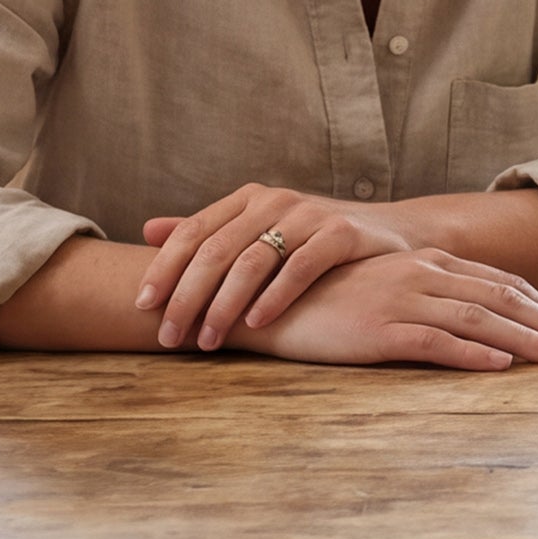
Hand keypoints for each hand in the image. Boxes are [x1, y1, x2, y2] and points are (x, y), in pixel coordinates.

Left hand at [136, 183, 413, 349]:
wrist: (395, 234)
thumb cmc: (320, 241)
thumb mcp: (263, 230)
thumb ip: (210, 231)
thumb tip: (148, 230)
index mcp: (248, 199)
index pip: (193, 232)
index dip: (164, 268)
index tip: (143, 305)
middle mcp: (274, 201)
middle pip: (216, 250)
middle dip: (187, 297)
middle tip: (169, 336)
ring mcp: (309, 214)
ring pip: (252, 260)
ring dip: (224, 304)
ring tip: (208, 339)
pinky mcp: (342, 233)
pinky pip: (300, 267)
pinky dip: (275, 297)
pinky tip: (256, 323)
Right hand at [243, 248, 537, 370]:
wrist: (263, 301)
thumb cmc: (326, 300)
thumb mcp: (384, 290)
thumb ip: (427, 296)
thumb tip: (474, 323)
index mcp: (427, 263)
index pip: (501, 283)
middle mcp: (421, 274)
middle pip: (503, 298)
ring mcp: (401, 300)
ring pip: (480, 320)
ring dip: (526, 341)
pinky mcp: (379, 330)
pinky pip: (435, 342)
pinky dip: (473, 355)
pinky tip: (502, 368)